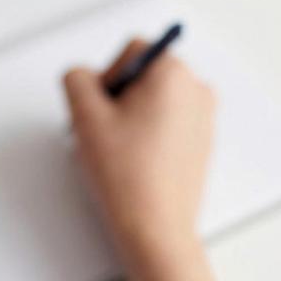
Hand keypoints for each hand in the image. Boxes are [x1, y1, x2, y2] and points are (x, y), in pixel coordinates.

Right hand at [62, 38, 215, 256]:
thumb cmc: (127, 177)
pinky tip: (133, 162)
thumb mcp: (85, 116)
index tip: (101, 110)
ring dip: (130, 117)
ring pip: (153, 100)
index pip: (132, 51)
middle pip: (144, 74)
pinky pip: (166, 123)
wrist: (155, 229)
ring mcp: (203, 118)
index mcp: (174, 74)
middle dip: (118, 98)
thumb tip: (83, 77)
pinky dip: (146, 135)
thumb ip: (77, 80)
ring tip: (119, 151)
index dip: (107, 78)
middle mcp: (196, 90)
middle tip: (106, 132)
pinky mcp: (200, 143)